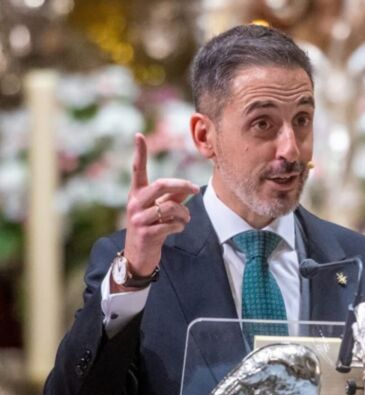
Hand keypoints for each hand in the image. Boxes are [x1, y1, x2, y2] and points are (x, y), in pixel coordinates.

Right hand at [115, 133, 198, 290]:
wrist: (138, 256)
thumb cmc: (151, 229)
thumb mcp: (159, 210)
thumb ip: (172, 198)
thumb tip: (190, 188)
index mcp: (136, 194)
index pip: (137, 170)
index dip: (139, 153)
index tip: (139, 135)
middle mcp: (134, 203)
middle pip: (161, 185)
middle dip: (182, 186)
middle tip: (196, 190)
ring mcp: (139, 218)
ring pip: (171, 207)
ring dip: (185, 214)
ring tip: (185, 219)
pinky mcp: (147, 233)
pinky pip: (173, 224)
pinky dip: (181, 226)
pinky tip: (177, 229)